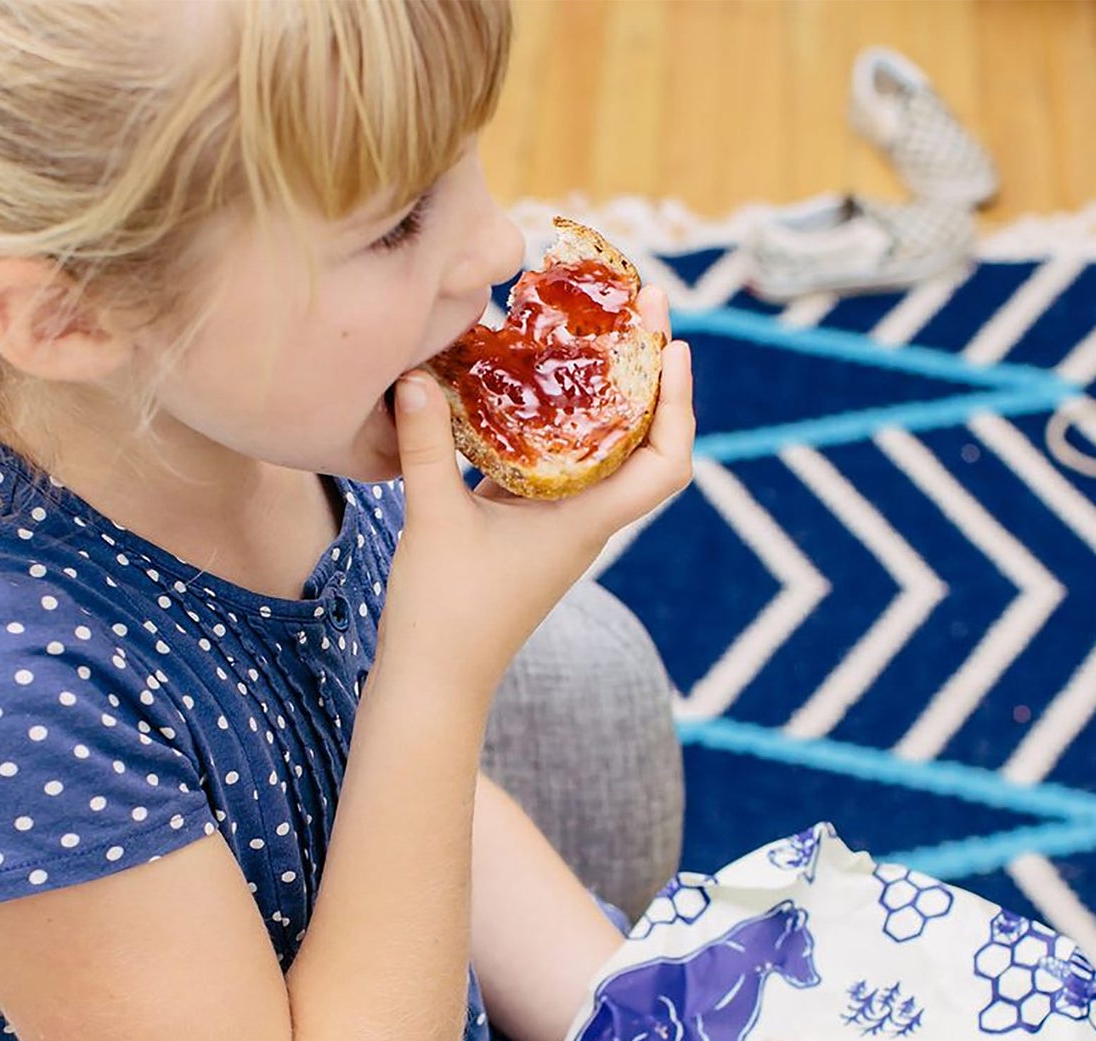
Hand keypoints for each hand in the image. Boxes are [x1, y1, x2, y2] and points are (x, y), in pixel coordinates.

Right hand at [383, 284, 693, 695]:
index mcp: (585, 520)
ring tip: (590, 330)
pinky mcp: (528, 527)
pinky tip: (526, 383)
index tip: (674, 345)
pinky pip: (557, 462)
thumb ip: (425, 443)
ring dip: (604, 392)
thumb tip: (416, 371)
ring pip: (601, 449)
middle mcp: (584, 520)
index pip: (666, 463)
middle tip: (636, 306)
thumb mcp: (432, 518)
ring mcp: (558, 524)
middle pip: (642, 441)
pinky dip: (555, 420)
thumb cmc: (445, 613)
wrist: (434, 680)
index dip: (680, 404)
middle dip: (646, 373)